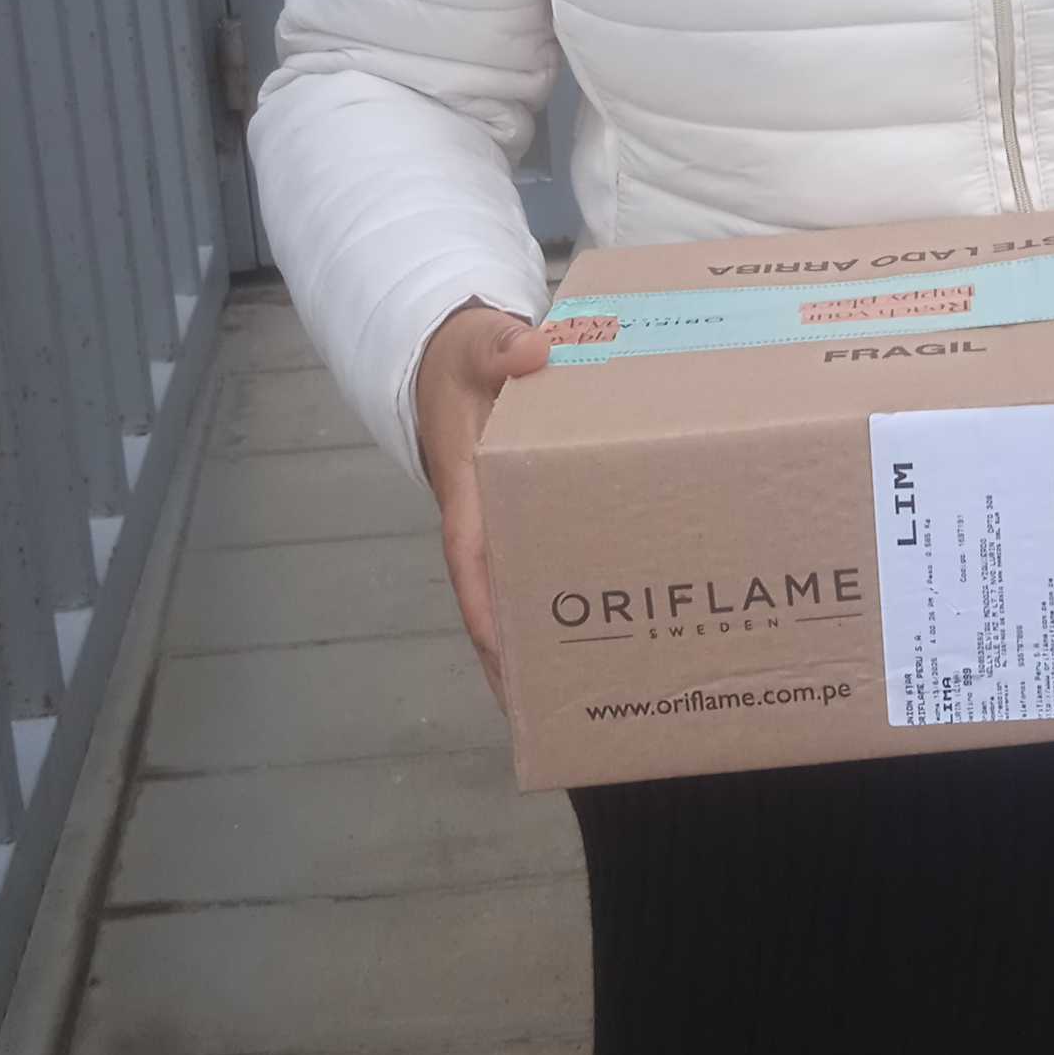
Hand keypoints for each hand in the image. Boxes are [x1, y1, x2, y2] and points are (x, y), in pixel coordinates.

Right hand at [413, 303, 550, 703]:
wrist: (459, 359)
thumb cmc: (466, 358)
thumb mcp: (477, 344)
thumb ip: (499, 346)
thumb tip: (531, 351)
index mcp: (467, 486)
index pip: (469, 557)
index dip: (482, 605)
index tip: (501, 650)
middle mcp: (483, 518)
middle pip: (492, 597)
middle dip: (511, 654)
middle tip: (540, 710)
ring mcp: (504, 523)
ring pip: (516, 591)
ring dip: (534, 641)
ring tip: (570, 698)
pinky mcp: (528, 516)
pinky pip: (541, 563)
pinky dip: (557, 597)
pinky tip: (594, 627)